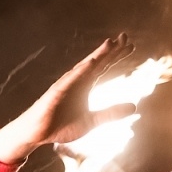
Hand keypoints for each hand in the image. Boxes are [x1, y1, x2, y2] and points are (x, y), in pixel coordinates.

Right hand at [0, 34, 139, 163]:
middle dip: (111, 50)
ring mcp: (66, 84)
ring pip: (85, 67)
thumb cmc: (61, 126)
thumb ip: (110, 114)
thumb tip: (134, 106)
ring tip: (110, 43)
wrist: (37, 134)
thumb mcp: (91, 122)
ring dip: (97, 55)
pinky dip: (81, 71)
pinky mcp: (56, 92)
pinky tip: (91, 62)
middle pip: (97, 62)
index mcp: (85, 85)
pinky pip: (70, 79)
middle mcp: (77, 80)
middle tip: (126, 37)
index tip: (131, 46)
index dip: (116, 56)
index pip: (104, 66)